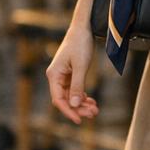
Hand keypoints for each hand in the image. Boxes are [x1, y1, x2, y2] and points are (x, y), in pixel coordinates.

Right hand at [46, 0, 99, 124]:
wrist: (83, 28)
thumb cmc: (80, 44)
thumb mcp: (80, 66)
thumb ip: (78, 86)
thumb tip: (75, 105)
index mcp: (54, 75)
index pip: (58, 100)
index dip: (68, 111)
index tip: (79, 120)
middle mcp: (55, 77)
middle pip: (65, 100)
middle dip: (78, 108)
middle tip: (93, 114)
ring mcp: (62, 76)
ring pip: (71, 96)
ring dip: (82, 104)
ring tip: (95, 109)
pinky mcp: (70, 74)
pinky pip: (74, 90)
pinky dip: (83, 96)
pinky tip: (92, 101)